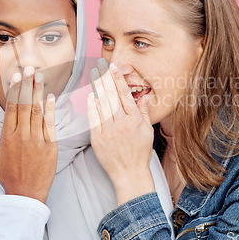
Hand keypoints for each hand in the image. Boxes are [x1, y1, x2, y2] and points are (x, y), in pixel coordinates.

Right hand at [0, 66, 56, 203]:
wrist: (26, 194)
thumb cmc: (7, 176)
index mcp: (7, 137)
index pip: (10, 108)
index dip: (14, 90)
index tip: (16, 76)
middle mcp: (21, 136)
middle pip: (24, 105)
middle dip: (27, 85)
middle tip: (30, 68)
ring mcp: (37, 140)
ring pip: (37, 111)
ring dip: (38, 92)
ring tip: (40, 76)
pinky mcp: (50, 146)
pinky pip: (50, 124)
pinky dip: (51, 110)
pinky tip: (51, 97)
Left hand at [87, 58, 154, 204]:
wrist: (129, 174)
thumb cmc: (140, 153)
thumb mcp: (147, 131)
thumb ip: (144, 112)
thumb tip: (144, 96)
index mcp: (135, 120)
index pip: (125, 94)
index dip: (118, 79)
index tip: (114, 67)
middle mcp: (121, 124)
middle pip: (111, 96)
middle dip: (105, 78)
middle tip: (100, 65)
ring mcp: (108, 131)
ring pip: (101, 104)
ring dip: (97, 88)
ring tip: (94, 75)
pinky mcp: (98, 139)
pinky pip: (93, 118)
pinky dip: (91, 106)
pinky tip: (91, 96)